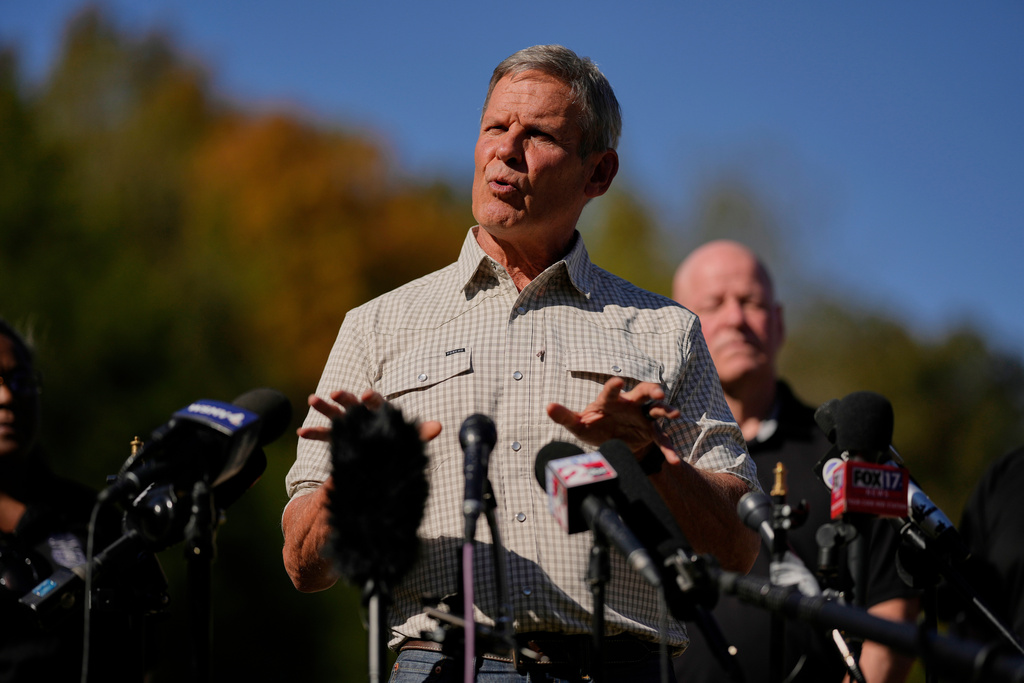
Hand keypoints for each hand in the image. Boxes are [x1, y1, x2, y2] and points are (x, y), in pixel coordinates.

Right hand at [296, 389, 442, 441]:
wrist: (388, 456)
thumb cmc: (400, 442)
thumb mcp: (410, 438)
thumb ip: (421, 432)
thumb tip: (439, 427)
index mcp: (383, 412)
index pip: (378, 402)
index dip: (372, 399)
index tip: (366, 394)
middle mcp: (366, 415)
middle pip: (354, 404)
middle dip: (345, 398)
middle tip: (335, 393)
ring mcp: (352, 426)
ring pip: (337, 415)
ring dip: (325, 408)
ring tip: (312, 399)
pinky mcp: (342, 438)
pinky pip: (326, 435)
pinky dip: (315, 432)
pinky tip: (301, 431)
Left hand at [546, 378, 679, 459]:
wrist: (612, 442)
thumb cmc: (595, 427)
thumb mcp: (579, 425)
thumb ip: (565, 416)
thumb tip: (547, 406)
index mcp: (611, 401)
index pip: (612, 392)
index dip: (614, 386)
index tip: (618, 381)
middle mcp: (630, 405)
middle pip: (643, 392)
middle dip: (651, 390)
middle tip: (658, 392)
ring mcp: (643, 417)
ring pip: (657, 410)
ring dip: (666, 410)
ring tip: (675, 414)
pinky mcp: (651, 432)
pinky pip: (662, 439)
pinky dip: (668, 448)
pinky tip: (674, 460)